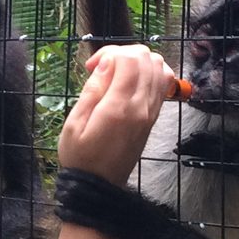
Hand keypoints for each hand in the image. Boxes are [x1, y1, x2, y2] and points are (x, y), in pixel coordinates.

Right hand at [56, 44, 172, 182]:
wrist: (99, 186)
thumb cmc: (80, 157)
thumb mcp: (74, 123)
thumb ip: (92, 89)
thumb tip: (107, 62)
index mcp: (120, 107)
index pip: (129, 59)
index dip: (109, 52)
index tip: (91, 66)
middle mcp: (142, 107)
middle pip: (147, 58)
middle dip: (124, 53)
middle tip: (103, 68)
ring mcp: (152, 112)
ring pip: (160, 67)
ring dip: (139, 62)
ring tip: (118, 73)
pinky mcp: (154, 117)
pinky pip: (163, 84)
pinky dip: (150, 73)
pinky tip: (131, 82)